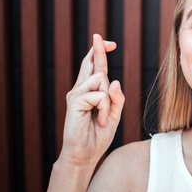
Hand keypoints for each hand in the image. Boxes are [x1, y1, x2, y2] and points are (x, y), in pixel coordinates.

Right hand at [59, 34, 124, 166]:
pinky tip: (100, 120)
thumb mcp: (114, 115)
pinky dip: (104, 108)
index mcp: (90, 91)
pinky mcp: (75, 101)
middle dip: (98, 49)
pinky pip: (99, 95)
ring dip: (109, 99)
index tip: (107, 42)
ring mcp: (76, 94)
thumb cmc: (98, 135)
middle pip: (91, 63)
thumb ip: (116, 98)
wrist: (85, 155)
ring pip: (101, 79)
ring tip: (103, 117)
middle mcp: (81, 89)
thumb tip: (115, 80)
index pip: (95, 67)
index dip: (100, 53)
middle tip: (100, 36)